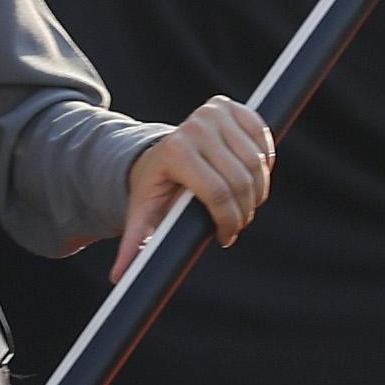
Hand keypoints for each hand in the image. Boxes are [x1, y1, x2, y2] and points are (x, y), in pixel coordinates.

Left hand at [122, 96, 276, 259]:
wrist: (161, 151)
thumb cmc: (156, 188)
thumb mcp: (143, 214)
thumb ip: (133, 244)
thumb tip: (119, 276)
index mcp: (175, 151)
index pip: (217, 193)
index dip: (228, 221)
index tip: (225, 237)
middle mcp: (196, 126)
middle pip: (241, 180)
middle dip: (244, 210)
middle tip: (237, 223)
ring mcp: (215, 112)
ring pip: (257, 162)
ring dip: (258, 190)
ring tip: (246, 204)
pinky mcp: (233, 107)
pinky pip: (263, 138)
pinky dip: (265, 162)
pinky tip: (253, 176)